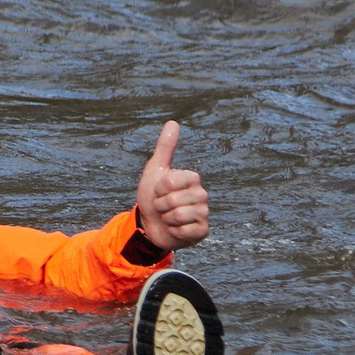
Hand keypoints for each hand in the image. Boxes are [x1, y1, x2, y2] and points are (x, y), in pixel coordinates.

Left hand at [134, 120, 208, 251]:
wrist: (150, 225)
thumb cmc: (153, 197)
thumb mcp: (155, 170)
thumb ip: (165, 147)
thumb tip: (172, 122)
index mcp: (192, 178)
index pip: (170, 182)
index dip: (158, 189)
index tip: (159, 191)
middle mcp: (202, 194)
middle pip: (173, 200)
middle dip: (160, 206)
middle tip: (162, 207)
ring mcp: (204, 213)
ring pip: (178, 216)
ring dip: (166, 219)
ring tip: (168, 218)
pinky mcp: (203, 231)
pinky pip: (185, 231)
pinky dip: (174, 232)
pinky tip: (175, 229)